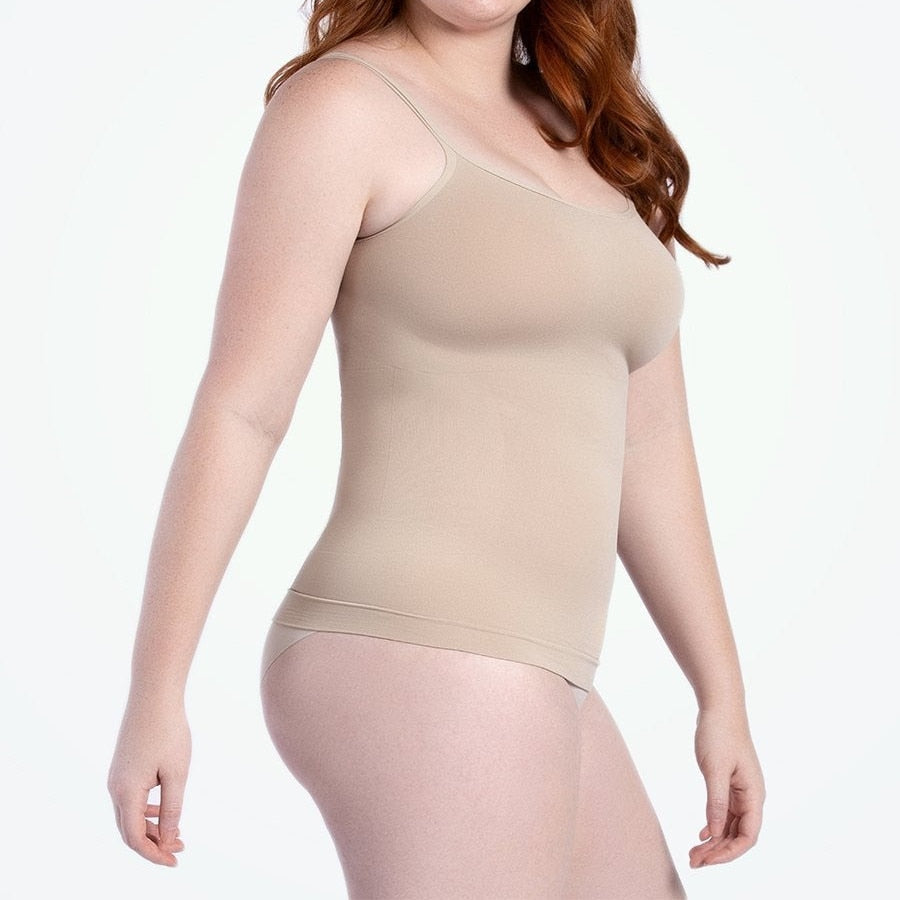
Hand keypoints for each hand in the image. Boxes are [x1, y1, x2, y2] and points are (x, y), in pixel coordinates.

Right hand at [107, 698, 191, 865]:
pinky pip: (130, 799)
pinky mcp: (121, 766)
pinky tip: (164, 809)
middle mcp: (115, 788)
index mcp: (126, 793)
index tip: (175, 862)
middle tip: (180, 850)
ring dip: (151, 828)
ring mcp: (116, 777)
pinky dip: (146, 811)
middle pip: (129, 830)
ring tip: (177, 833)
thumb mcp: (177, 773)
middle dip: (153, 844)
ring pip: (129, 815)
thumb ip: (172, 808)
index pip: (135, 838)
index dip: (154, 854)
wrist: (153, 696)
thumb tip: (169, 838)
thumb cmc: (168, 732)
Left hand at [689, 705, 764, 867]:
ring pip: (731, 826)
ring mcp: (742, 791)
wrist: (720, 708)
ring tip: (694, 853)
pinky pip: (725, 812)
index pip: (747, 836)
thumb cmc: (719, 734)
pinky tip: (702, 834)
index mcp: (754, 795)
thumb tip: (715, 833)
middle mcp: (752, 796)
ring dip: (715, 842)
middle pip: (739, 835)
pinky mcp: (730, 784)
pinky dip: (714, 826)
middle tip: (693, 861)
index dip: (728, 853)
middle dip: (718, 852)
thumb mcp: (714, 769)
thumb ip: (715, 802)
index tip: (706, 859)